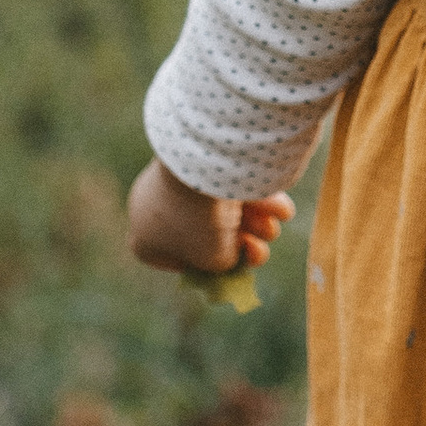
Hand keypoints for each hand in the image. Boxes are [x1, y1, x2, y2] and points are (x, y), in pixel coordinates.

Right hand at [127, 157, 294, 279]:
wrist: (202, 169)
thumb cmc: (201, 224)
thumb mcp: (214, 261)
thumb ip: (222, 262)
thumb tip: (232, 250)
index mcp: (146, 238)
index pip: (172, 259)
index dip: (202, 266)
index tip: (224, 267)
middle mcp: (157, 208)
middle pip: (206, 232)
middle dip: (238, 242)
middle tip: (257, 247)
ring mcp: (178, 180)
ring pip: (224, 209)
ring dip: (254, 224)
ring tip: (270, 228)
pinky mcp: (202, 158)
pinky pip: (230, 183)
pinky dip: (258, 198)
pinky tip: (280, 210)